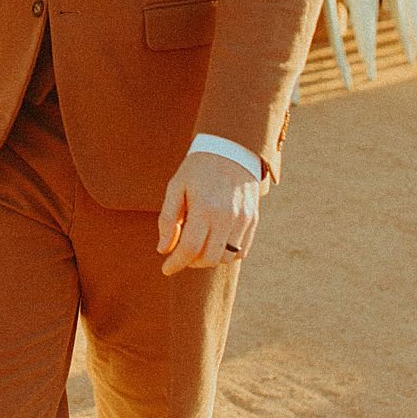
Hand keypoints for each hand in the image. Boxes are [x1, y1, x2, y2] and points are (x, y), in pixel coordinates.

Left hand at [157, 150, 260, 274]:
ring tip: (198, 245)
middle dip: (191, 262)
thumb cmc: (198, 168)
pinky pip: (241, 251)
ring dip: (209, 258)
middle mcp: (227, 217)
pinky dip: (226, 254)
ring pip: (226, 258)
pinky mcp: (253, 219)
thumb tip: (163, 249)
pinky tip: (214, 242)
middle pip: (209, 258)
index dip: (176, 263)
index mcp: (205, 208)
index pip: (189, 248)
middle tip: (181, 253)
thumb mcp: (176, 186)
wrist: (231, 148)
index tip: (166, 269)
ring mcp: (243, 219)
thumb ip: (168, 219)